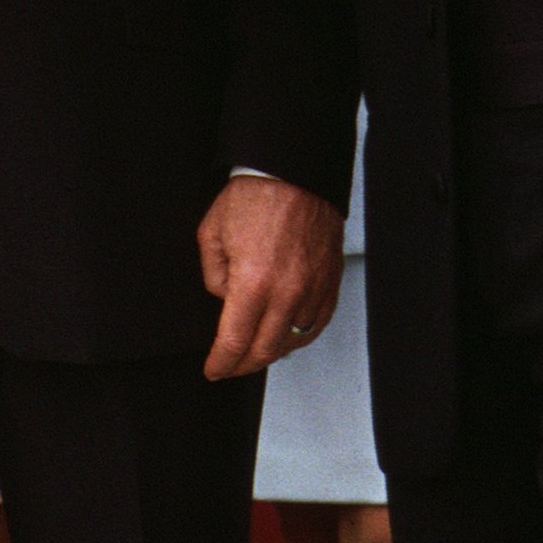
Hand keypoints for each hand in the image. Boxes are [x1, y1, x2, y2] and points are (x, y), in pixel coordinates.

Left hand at [197, 176, 344, 381]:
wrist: (294, 172)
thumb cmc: (256, 195)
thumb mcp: (212, 235)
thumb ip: (214, 276)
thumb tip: (225, 300)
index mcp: (253, 282)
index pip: (235, 342)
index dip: (221, 363)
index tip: (214, 369)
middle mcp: (287, 292)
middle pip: (265, 350)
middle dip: (242, 366)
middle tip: (230, 367)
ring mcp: (313, 288)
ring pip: (293, 341)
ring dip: (271, 351)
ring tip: (255, 352)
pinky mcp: (330, 281)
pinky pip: (317, 323)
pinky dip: (300, 335)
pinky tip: (287, 336)